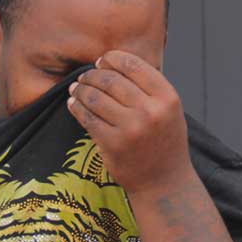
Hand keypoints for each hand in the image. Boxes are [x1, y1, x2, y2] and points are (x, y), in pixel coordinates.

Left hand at [67, 50, 191, 194]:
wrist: (164, 182)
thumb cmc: (164, 141)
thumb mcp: (168, 109)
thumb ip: (147, 87)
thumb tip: (111, 62)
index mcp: (167, 98)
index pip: (134, 65)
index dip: (112, 59)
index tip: (101, 61)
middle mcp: (150, 111)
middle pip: (111, 80)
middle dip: (92, 75)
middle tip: (84, 77)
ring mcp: (131, 128)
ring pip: (95, 97)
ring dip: (81, 89)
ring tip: (76, 88)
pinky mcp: (112, 144)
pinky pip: (87, 118)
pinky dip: (76, 107)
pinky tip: (74, 104)